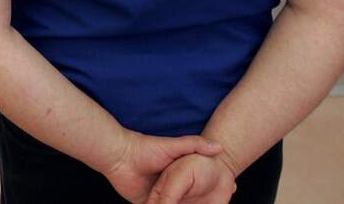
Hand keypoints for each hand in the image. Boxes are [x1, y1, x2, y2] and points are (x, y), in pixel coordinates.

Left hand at [100, 132, 222, 202]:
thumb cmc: (146, 148)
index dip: (206, 193)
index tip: (225, 196)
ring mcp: (157, 198)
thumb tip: (219, 147)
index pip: (195, 188)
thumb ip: (194, 144)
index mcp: (176, 175)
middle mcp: (168, 188)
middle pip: (185, 201)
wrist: (119, 156)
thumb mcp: (173, 145)